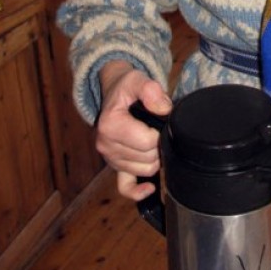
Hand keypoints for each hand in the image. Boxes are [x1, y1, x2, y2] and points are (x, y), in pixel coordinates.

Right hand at [96, 60, 171, 200]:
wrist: (114, 92)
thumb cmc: (126, 88)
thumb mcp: (137, 79)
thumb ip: (150, 90)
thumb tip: (164, 109)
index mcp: (110, 125)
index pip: (147, 142)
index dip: (161, 132)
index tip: (161, 120)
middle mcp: (106, 145)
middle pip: (148, 158)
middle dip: (160, 144)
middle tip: (159, 127)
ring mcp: (110, 158)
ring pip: (145, 170)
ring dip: (155, 157)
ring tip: (154, 138)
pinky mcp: (115, 166)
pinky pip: (125, 187)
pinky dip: (139, 190)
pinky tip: (151, 187)